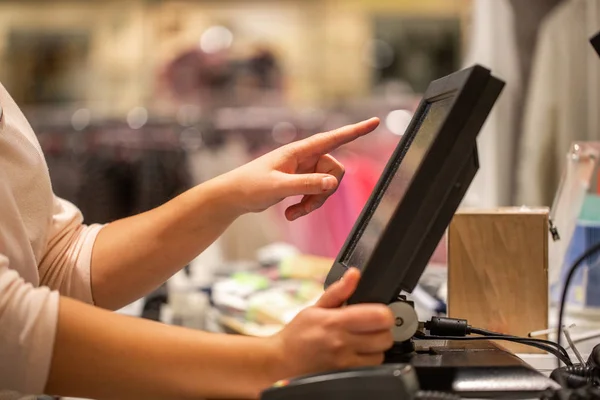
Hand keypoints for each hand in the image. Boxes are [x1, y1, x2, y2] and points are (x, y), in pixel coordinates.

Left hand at [223, 118, 379, 219]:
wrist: (234, 196)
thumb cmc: (250, 185)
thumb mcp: (277, 186)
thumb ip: (305, 185)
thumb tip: (331, 183)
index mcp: (299, 151)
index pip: (333, 138)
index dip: (355, 131)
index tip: (375, 122)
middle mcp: (304, 158)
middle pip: (334, 171)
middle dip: (324, 192)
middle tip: (305, 207)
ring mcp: (303, 170)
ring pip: (326, 186)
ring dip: (314, 203)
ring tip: (293, 213)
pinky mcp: (299, 182)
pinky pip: (315, 194)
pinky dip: (307, 206)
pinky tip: (290, 213)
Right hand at [270, 268, 393, 378]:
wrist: (282, 361)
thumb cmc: (298, 334)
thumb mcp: (316, 307)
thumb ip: (339, 290)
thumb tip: (354, 274)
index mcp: (336, 321)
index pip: (379, 316)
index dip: (384, 313)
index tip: (379, 312)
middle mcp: (342, 342)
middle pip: (385, 337)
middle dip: (382, 330)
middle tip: (371, 327)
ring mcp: (345, 362)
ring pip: (381, 355)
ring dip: (376, 348)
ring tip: (363, 341)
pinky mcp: (346, 375)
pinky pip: (371, 368)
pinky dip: (369, 361)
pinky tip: (358, 354)